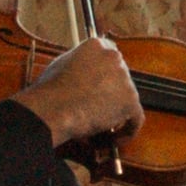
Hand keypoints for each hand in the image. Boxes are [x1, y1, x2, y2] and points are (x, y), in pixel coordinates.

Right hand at [10, 37, 140, 148]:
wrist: (53, 107)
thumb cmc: (50, 90)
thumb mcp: (61, 65)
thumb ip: (80, 64)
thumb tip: (83, 71)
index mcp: (97, 46)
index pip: (111, 56)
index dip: (107, 74)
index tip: (103, 86)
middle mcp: (115, 59)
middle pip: (121, 77)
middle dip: (111, 94)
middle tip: (98, 108)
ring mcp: (125, 80)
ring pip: (127, 98)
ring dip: (115, 112)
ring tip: (100, 127)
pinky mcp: (130, 101)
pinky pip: (135, 119)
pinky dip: (126, 131)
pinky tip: (114, 138)